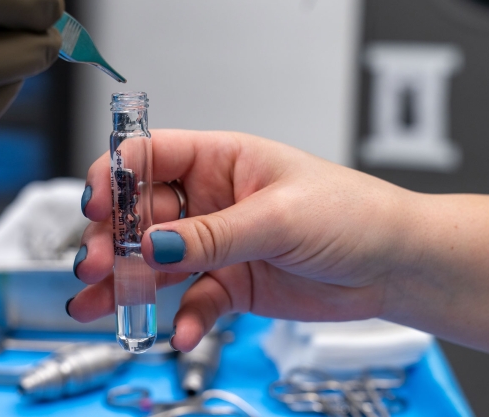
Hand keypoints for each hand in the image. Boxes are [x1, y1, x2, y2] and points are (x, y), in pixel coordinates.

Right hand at [71, 130, 414, 351]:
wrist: (394, 265)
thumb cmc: (352, 214)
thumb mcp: (279, 217)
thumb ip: (212, 235)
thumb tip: (154, 246)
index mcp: (219, 159)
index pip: (149, 156)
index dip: (115, 176)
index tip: (97, 205)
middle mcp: (209, 199)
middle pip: (140, 214)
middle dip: (111, 238)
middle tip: (94, 265)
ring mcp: (216, 244)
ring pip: (156, 262)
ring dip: (127, 283)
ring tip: (102, 304)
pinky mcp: (230, 284)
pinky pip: (193, 302)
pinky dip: (183, 319)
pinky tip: (180, 332)